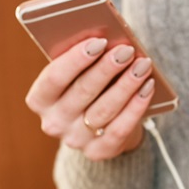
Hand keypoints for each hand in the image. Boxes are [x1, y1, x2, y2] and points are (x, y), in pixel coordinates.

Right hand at [25, 38, 154, 160]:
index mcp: (40, 99)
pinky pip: (120, 128)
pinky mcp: (99, 151)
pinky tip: (148, 87)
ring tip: (143, 65)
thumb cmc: (88, 89)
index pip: (54, 78)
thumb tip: (109, 37)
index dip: (76, 59)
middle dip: (107, 68)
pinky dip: (136, 106)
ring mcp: (76, 140)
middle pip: (83, 91)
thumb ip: (85, 60)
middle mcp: (54, 122)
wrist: (99, 129)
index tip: (99, 41)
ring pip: (104, 109)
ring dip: (127, 84)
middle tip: (127, 50)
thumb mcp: (78, 76)